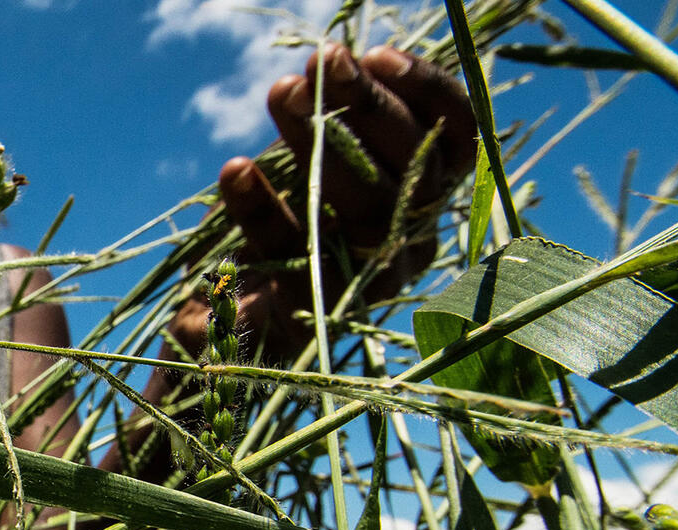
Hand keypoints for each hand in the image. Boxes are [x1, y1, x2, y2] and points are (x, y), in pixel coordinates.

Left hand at [174, 43, 476, 362]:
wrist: (220, 327)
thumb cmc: (275, 228)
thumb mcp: (309, 170)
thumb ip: (334, 126)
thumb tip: (330, 65)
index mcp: (424, 200)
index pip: (457, 142)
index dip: (428, 94)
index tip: (379, 53)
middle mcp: (408, 244)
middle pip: (410, 171)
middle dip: (368, 107)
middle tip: (324, 61)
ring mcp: (365, 285)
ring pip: (365, 209)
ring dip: (321, 143)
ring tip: (283, 91)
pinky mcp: (312, 317)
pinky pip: (293, 255)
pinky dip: (261, 208)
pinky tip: (234, 168)